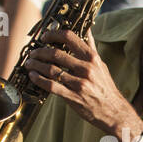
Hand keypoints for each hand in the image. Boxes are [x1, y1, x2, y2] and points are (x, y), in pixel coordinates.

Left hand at [24, 29, 142, 141]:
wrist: (113, 111)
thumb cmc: (105, 87)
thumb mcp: (101, 64)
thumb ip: (91, 47)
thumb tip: (86, 29)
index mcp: (92, 58)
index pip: (70, 37)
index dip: (53, 34)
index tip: (45, 37)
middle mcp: (86, 68)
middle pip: (56, 53)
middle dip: (40, 51)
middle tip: (32, 52)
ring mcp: (79, 83)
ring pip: (51, 69)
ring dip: (36, 65)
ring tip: (29, 64)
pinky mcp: (73, 97)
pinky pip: (52, 86)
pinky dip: (39, 80)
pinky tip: (33, 76)